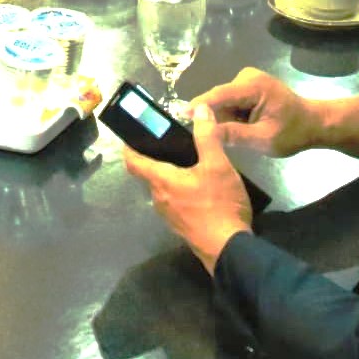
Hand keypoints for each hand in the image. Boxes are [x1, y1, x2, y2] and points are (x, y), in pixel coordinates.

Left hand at [121, 104, 253, 273]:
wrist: (228, 249)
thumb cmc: (219, 204)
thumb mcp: (217, 165)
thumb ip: (207, 136)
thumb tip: (199, 109)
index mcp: (161, 181)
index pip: (133, 161)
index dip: (129, 146)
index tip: (132, 134)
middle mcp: (159, 198)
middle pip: (150, 174)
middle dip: (157, 158)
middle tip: (172, 142)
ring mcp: (169, 215)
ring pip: (164, 189)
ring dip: (171, 175)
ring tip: (190, 162)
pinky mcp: (181, 226)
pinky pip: (175, 202)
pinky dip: (181, 190)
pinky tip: (201, 187)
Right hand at [193, 67, 324, 158]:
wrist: (314, 123)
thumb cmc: (293, 132)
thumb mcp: (263, 140)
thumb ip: (234, 135)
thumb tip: (206, 132)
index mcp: (254, 86)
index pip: (219, 95)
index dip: (200, 106)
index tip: (180, 115)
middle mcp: (247, 77)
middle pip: (219, 100)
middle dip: (220, 119)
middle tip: (235, 139)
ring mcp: (247, 79)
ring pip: (223, 103)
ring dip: (228, 119)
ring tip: (247, 133)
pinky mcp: (247, 85)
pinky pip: (229, 102)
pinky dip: (234, 116)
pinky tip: (247, 126)